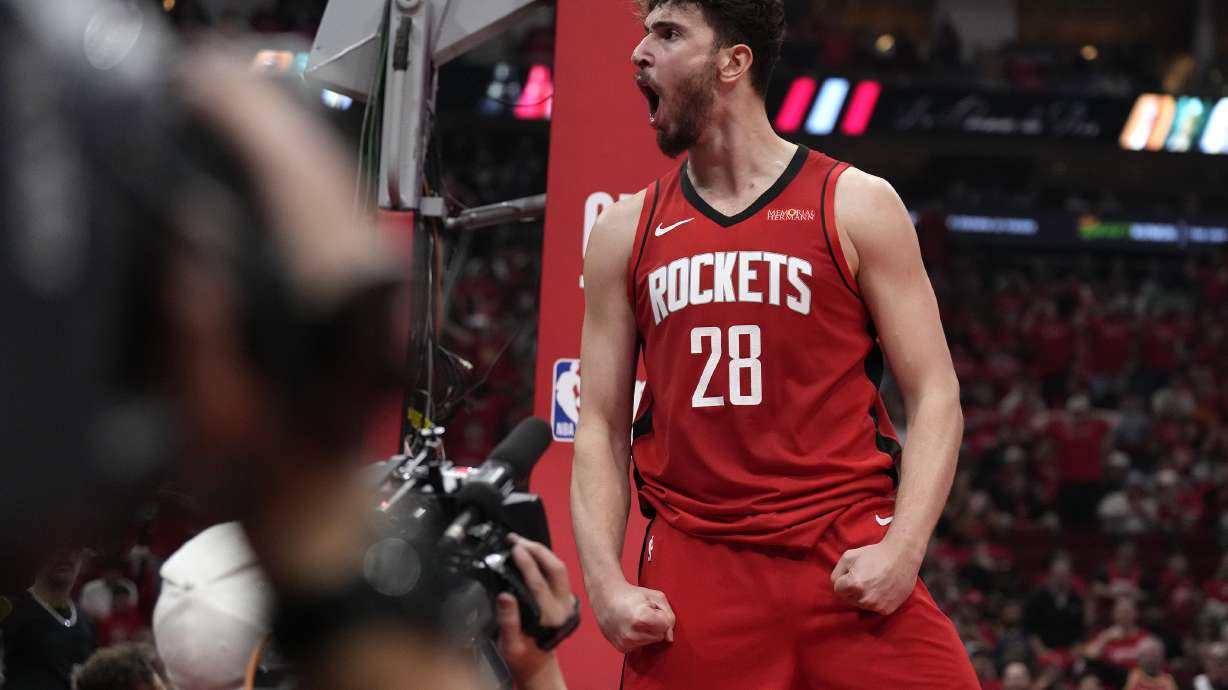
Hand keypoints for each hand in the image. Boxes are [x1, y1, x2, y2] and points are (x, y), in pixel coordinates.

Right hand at [497, 535, 574, 689]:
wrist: (537, 665)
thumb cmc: (523, 657)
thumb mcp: (510, 646)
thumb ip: (508, 621)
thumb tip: (504, 595)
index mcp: (549, 618)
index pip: (539, 583)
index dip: (526, 562)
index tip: (513, 548)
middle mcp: (562, 607)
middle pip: (556, 569)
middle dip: (537, 549)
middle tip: (516, 539)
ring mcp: (566, 602)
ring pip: (560, 568)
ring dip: (541, 551)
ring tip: (521, 542)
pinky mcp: (564, 598)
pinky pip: (559, 572)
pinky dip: (545, 558)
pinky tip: (531, 553)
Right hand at [591, 579, 674, 651]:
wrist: (606, 598)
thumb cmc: (632, 595)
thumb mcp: (655, 597)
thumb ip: (669, 616)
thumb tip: (669, 638)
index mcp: (641, 617)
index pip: (666, 625)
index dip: (661, 615)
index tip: (650, 608)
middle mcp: (632, 633)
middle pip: (659, 636)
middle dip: (654, 625)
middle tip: (642, 614)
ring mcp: (626, 642)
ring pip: (650, 642)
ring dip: (646, 632)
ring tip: (635, 620)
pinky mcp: (622, 648)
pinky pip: (641, 647)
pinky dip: (639, 638)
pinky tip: (630, 628)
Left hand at [831, 539, 920, 614]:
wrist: (902, 557)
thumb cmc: (874, 554)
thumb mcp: (849, 556)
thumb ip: (836, 572)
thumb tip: (836, 585)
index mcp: (854, 585)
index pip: (838, 589)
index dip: (843, 580)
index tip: (853, 573)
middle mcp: (865, 599)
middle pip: (848, 599)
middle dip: (852, 590)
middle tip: (864, 577)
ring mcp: (877, 606)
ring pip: (861, 604)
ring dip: (863, 596)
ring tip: (874, 582)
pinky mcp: (887, 610)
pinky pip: (874, 608)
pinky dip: (875, 601)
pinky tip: (882, 589)